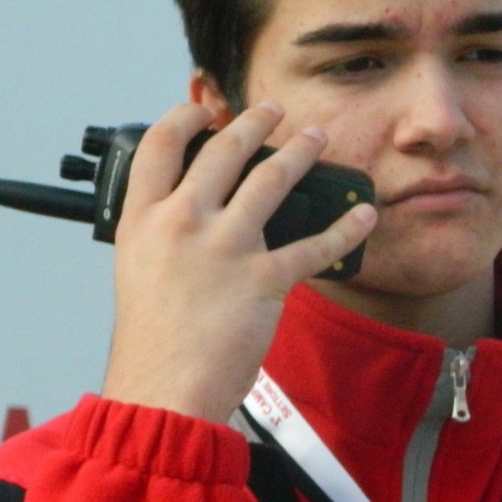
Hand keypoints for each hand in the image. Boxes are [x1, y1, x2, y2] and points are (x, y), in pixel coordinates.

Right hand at [99, 101, 376, 423]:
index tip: (203, 110)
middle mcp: (182, 223)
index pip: (159, 147)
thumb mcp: (138, 274)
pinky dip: (346, 227)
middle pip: (223, 150)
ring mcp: (225, 247)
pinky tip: (363, 214)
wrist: (163, 391)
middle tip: (272, 110)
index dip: (184, 119)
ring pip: (271, 178)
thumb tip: (186, 218)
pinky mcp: (263, 278)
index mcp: (143, 221)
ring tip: (315, 139)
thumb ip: (160, 239)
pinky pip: (315, 244)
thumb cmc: (150, 345)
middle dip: (253, 121)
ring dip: (300, 152)